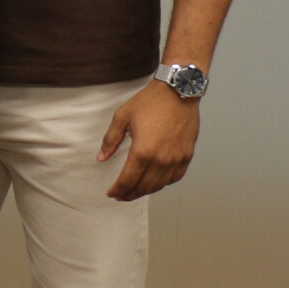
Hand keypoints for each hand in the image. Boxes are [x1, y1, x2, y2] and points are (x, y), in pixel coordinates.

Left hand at [100, 81, 200, 199]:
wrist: (178, 91)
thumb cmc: (150, 102)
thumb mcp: (122, 118)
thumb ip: (111, 140)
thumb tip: (101, 158)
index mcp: (142, 151)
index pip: (127, 180)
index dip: (118, 190)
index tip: (111, 193)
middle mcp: (161, 159)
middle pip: (143, 186)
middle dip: (129, 194)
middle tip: (121, 196)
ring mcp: (176, 159)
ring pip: (159, 185)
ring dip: (146, 191)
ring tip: (135, 191)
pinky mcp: (187, 155)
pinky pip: (175, 177)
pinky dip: (164, 183)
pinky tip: (155, 182)